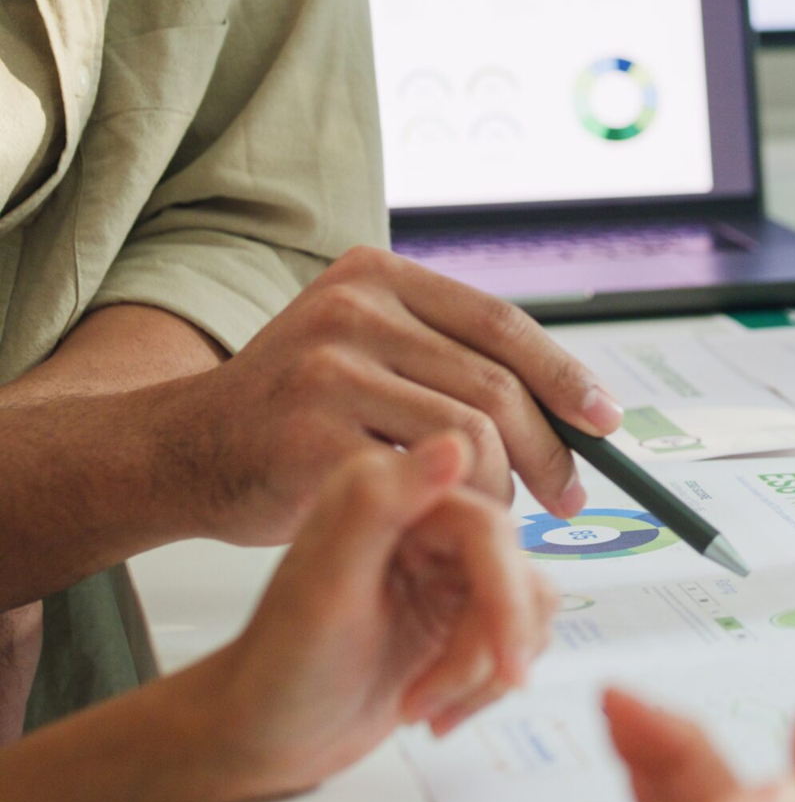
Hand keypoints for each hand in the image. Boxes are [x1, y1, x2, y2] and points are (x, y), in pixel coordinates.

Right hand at [160, 246, 620, 545]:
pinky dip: (452, 508)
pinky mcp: (311, 436)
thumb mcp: (367, 352)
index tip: (603, 420)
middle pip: (496, 385)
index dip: (565, 377)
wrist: (183, 452)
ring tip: (496, 513)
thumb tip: (571, 400)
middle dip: (549, 450)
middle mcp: (352, 310)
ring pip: (471, 436)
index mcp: (377, 277)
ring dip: (500, 488)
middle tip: (567, 494)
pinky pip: (423, 479)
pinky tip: (449, 524)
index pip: (502, 323)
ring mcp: (327, 370)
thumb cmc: (293, 415)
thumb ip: (447, 358)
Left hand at [185, 434, 556, 801]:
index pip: (490, 530)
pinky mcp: (464, 611)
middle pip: (517, 574)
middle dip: (488, 652)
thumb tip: (455, 443)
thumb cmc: (279, 668)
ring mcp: (450, 568)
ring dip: (483, 675)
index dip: (504, 598)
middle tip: (441, 704)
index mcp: (390, 495)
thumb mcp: (325, 587)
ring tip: (421, 708)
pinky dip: (485, 686)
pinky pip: (519, 637)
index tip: (505, 661)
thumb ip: (379, 506)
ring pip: (527, 609)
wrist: (262, 734)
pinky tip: (434, 710)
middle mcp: (426, 521)